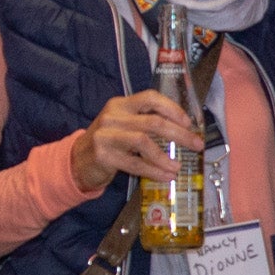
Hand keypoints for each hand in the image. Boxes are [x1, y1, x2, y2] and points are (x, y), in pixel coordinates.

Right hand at [66, 90, 207, 194]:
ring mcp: (106, 135)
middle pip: (152, 122)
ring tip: (178, 167)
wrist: (78, 161)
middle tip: (196, 145)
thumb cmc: (109, 142)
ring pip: (143, 142)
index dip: (172, 108)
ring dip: (165, 156)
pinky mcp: (103, 155)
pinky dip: (153, 171)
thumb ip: (145, 122)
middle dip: (179, 134)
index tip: (189, 122)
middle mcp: (113, 116)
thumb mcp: (124, 125)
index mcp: (121, 104)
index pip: (150, 98)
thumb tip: (183, 130)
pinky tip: (166, 176)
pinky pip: (134, 163)